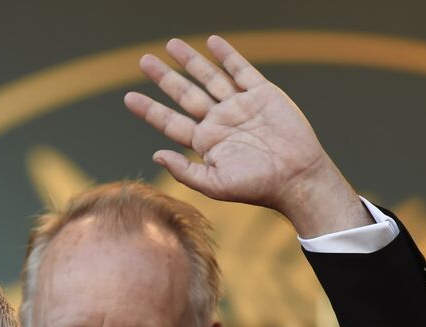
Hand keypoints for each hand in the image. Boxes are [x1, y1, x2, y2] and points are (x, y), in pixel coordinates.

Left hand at [124, 36, 369, 236]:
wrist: (297, 177)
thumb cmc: (256, 187)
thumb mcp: (214, 185)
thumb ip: (184, 170)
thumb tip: (155, 154)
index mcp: (204, 142)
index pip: (169, 122)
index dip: (149, 110)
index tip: (128, 98)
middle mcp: (218, 121)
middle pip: (184, 94)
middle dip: (164, 77)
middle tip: (143, 61)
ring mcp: (239, 105)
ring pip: (209, 78)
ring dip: (190, 61)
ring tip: (171, 44)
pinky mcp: (262, 94)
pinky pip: (240, 70)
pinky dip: (226, 55)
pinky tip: (211, 42)